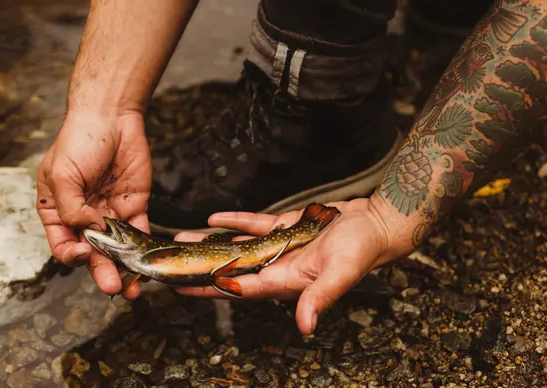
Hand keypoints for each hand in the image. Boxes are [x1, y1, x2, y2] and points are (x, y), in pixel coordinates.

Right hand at [36, 111, 151, 298]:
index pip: (62, 244)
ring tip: (133, 288)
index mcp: (58, 211)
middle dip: (101, 272)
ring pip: (117, 249)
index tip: (83, 254)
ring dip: (124, 269)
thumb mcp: (63, 174)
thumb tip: (90, 232)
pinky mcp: (135, 206)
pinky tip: (149, 265)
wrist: (111, 118)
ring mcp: (110, 214)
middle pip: (92, 253)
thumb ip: (71, 208)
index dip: (71, 255)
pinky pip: (140, 232)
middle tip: (113, 288)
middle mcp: (84, 217)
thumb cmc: (79, 141)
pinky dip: (145, 249)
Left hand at [174, 198, 407, 335]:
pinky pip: (254, 226)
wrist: (376, 224)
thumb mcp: (341, 273)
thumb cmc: (362, 250)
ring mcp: (280, 247)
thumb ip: (320, 297)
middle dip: (200, 267)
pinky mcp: (286, 228)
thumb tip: (305, 326)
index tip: (182, 287)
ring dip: (211, 243)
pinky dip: (235, 223)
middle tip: (171, 263)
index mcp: (285, 281)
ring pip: (237, 246)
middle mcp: (277, 267)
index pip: (238, 287)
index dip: (209, 289)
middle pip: (230, 269)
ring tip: (184, 238)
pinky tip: (214, 219)